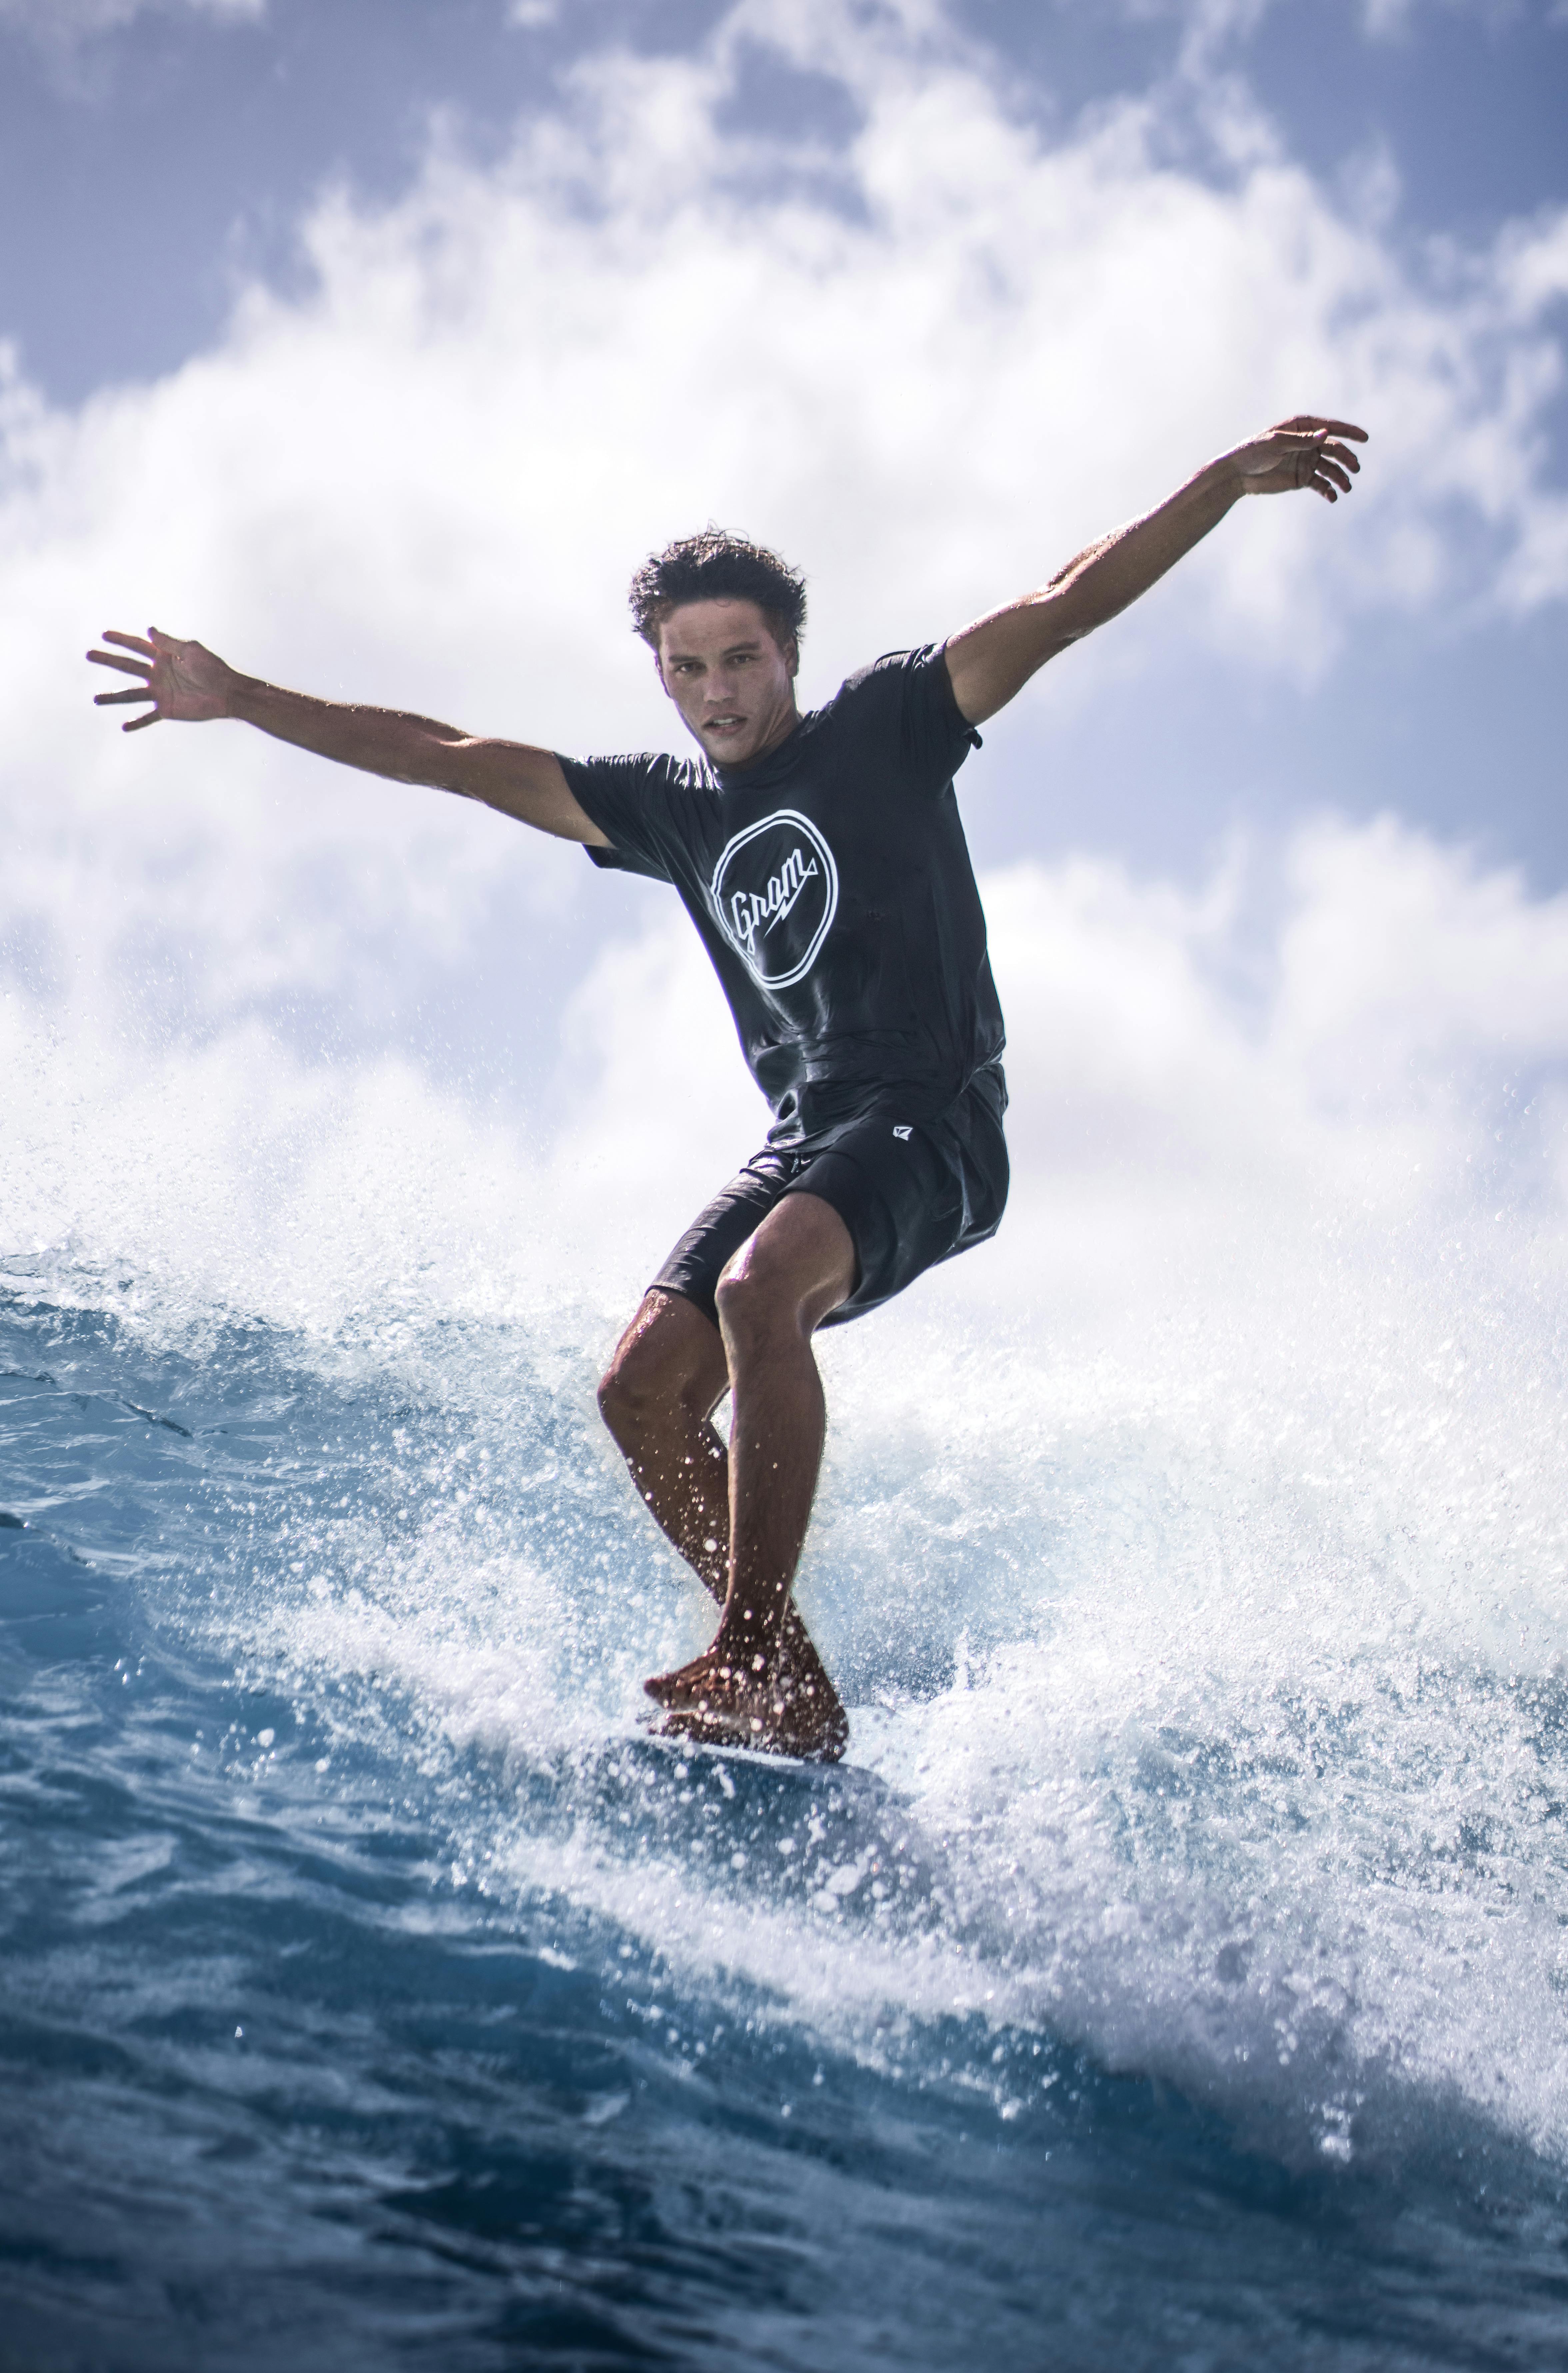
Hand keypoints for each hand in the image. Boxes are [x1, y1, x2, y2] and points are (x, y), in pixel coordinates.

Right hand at [87, 626, 239, 730]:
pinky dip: (137, 723)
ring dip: (113, 696)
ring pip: (132, 694)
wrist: (227, 693)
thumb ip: (169, 642)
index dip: (122, 640)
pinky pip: (148, 717)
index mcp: (164, 657)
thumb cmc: (213, 669)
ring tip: (96, 699)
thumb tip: (149, 629)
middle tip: (89, 654)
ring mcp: (161, 693)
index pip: (138, 646)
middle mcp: (159, 674)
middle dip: (109, 660)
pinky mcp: (167, 710)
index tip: (104, 635)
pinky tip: (124, 726)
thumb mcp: (190, 650)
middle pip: (128, 666)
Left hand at [1229, 415, 1367, 502]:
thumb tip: (1326, 434)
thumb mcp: (1277, 444)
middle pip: (1334, 449)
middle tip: (1355, 469)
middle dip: (1346, 458)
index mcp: (1302, 427)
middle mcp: (1308, 443)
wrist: (1238, 474)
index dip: (1349, 432)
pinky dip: (1328, 490)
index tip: (1365, 438)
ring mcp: (1306, 461)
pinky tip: (1332, 497)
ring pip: (1330, 468)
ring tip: (1346, 488)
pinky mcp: (1302, 478)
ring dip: (1340, 477)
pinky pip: (1320, 484)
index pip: (1330, 428)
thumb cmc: (1254, 452)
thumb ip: (1302, 441)